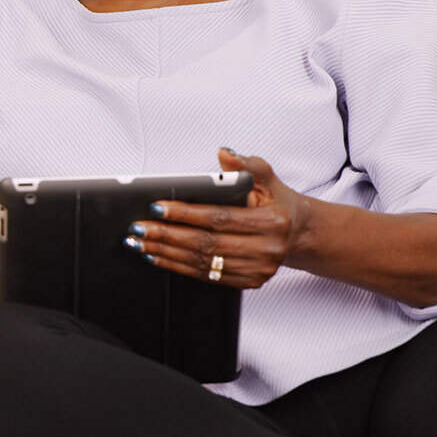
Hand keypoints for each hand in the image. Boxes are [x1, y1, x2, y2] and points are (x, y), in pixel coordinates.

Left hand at [124, 149, 310, 288]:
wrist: (298, 232)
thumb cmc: (277, 202)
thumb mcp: (268, 177)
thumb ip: (247, 164)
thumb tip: (224, 153)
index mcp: (273, 222)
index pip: (219, 217)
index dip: (185, 213)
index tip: (157, 207)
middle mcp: (267, 250)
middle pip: (207, 243)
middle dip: (167, 235)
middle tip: (139, 228)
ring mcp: (258, 270)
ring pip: (203, 263)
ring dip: (167, 253)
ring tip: (141, 243)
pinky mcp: (249, 282)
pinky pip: (207, 277)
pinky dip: (178, 267)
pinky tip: (159, 257)